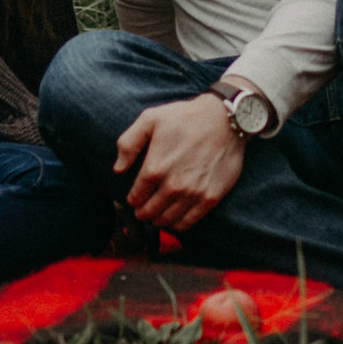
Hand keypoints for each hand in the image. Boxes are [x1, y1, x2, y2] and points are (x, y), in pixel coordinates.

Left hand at [111, 94, 244, 232]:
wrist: (224, 120)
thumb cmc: (186, 117)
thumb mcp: (150, 119)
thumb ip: (128, 144)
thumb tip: (118, 169)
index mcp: (155, 168)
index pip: (135, 197)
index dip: (132, 199)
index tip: (134, 198)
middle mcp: (173, 185)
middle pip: (149, 212)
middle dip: (142, 212)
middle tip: (143, 209)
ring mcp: (193, 193)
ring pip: (167, 220)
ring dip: (158, 220)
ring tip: (157, 215)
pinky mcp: (211, 198)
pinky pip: (188, 223)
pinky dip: (177, 225)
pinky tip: (174, 219)